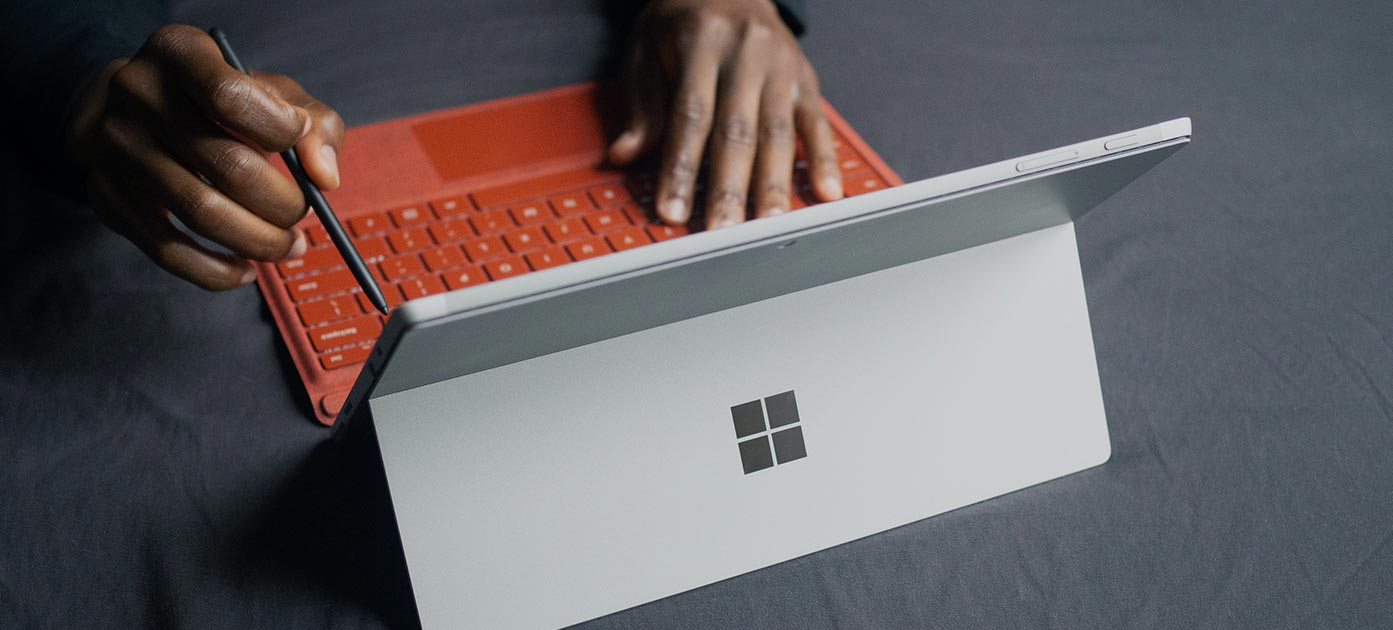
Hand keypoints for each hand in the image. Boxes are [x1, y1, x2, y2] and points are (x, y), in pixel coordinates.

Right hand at [66, 24, 344, 289]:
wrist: (127, 108)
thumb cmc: (215, 99)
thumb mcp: (268, 90)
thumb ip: (314, 122)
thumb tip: (325, 176)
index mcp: (178, 53)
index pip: (231, 97)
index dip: (279, 130)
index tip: (297, 142)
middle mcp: (135, 95)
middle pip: (226, 165)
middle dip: (283, 203)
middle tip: (304, 215)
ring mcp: (114, 148)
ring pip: (200, 214)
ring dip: (259, 242)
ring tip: (289, 245)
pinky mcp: (105, 196)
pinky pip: (166, 250)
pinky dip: (216, 270)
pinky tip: (246, 268)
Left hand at [608, 0, 843, 229]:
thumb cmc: (682, 21)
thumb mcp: (647, 50)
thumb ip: (641, 105)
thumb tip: (623, 155)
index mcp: (701, 42)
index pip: (690, 117)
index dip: (681, 168)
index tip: (673, 209)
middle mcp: (746, 52)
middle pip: (738, 130)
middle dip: (730, 187)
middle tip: (724, 231)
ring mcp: (781, 65)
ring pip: (778, 132)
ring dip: (773, 184)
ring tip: (769, 224)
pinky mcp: (806, 77)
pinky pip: (816, 122)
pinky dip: (822, 159)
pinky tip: (826, 191)